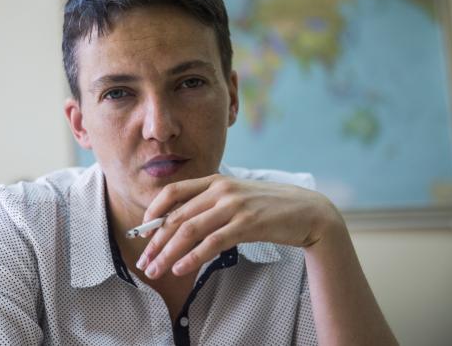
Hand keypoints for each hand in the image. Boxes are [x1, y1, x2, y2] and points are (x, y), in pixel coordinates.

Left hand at [136, 174, 342, 279]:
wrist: (307, 210)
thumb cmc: (269, 206)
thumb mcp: (236, 196)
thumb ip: (211, 203)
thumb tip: (181, 223)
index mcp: (215, 180)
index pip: (173, 191)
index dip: (153, 211)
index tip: (143, 231)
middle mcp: (220, 190)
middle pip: (177, 217)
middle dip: (155, 242)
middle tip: (144, 262)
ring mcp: (234, 206)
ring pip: (189, 231)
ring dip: (168, 253)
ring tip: (156, 270)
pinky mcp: (247, 224)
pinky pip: (212, 243)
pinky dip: (193, 258)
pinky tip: (181, 269)